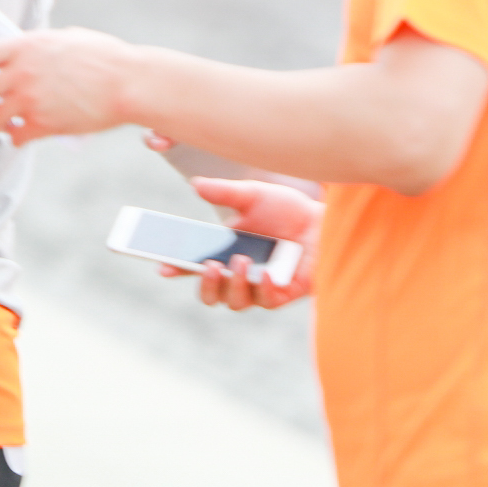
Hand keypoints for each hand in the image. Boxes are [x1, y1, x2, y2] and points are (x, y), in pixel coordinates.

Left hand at [0, 27, 134, 142]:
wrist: (127, 82)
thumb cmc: (104, 56)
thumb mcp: (65, 38)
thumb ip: (39, 45)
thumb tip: (27, 51)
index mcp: (24, 46)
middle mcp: (21, 72)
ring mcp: (31, 99)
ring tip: (8, 121)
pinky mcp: (44, 124)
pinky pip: (16, 137)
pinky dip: (17, 138)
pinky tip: (24, 135)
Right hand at [170, 176, 322, 310]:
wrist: (324, 220)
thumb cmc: (287, 210)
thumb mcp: (252, 195)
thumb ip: (224, 192)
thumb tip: (195, 184)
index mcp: (225, 252)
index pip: (193, 265)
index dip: (176, 268)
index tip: (163, 267)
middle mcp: (239, 274)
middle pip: (211, 294)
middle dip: (204, 284)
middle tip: (207, 265)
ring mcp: (260, 287)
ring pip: (235, 302)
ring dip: (231, 284)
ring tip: (239, 261)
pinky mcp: (284, 294)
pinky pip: (266, 301)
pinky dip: (262, 289)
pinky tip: (265, 275)